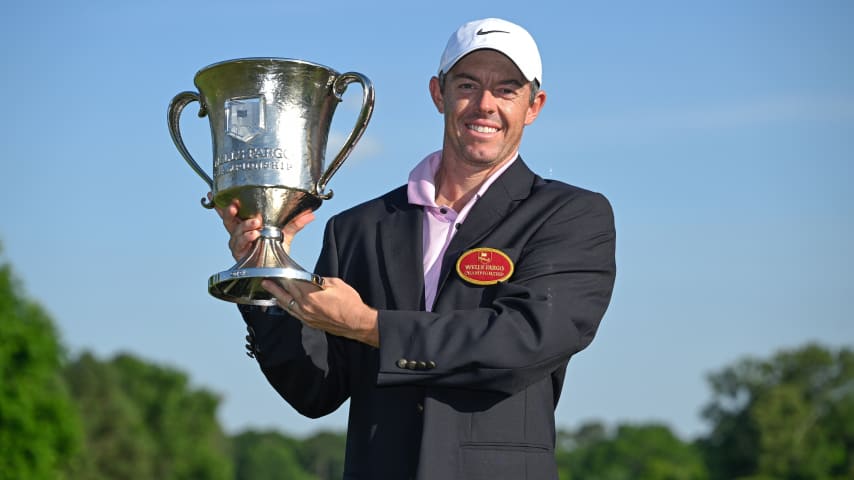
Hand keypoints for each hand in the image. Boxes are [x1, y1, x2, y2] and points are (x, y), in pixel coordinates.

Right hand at [211, 193, 314, 260]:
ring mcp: (238, 244)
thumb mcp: (287, 231)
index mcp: (245, 223)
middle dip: (229, 212)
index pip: (231, 211)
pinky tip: (254, 235)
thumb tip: (311, 214)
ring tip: (255, 224)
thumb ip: (296, 222)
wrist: (278, 269)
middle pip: (228, 220)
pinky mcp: (241, 255)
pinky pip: (240, 246)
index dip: (220, 202)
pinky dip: (246, 239)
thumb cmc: (277, 247)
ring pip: (234, 233)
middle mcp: (238, 233)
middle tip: (235, 205)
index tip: (213, 191)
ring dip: (243, 227)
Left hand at [262, 277, 379, 347]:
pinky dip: (287, 307)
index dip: (284, 276)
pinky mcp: (310, 323)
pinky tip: (285, 304)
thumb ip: (320, 281)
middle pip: (285, 295)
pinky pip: (294, 314)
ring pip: (287, 306)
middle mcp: (305, 307)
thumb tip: (312, 280)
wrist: (357, 323)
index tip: (277, 271)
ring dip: (278, 298)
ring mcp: (306, 317)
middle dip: (275, 287)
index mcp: (310, 296)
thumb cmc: (349, 303)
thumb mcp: (336, 284)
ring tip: (271, 292)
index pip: (292, 283)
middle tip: (265, 281)